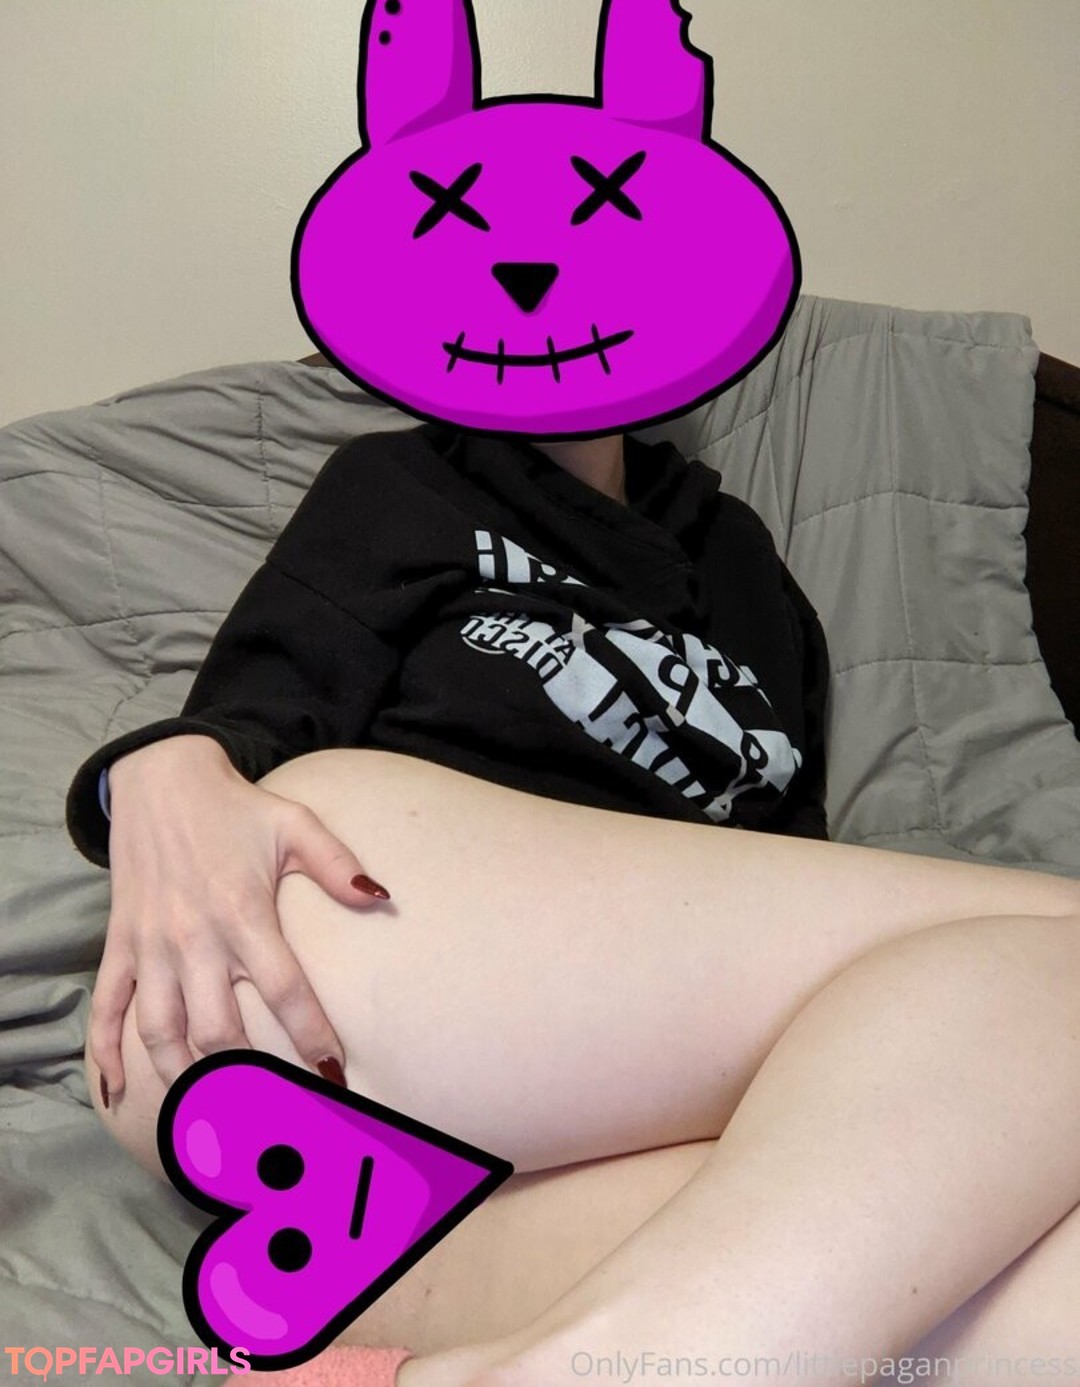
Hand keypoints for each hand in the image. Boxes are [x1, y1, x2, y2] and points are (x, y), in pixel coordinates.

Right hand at [90, 736, 388, 1102]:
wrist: (160, 780)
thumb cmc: (236, 809)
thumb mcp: (295, 824)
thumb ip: (336, 864)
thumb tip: (382, 896)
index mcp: (243, 913)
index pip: (284, 990)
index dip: (311, 1036)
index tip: (333, 1074)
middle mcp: (195, 939)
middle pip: (218, 1029)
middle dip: (246, 1077)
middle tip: (272, 1113)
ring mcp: (152, 946)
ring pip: (160, 1032)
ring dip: (184, 1078)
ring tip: (211, 1115)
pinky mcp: (121, 945)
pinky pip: (107, 1008)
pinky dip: (106, 1053)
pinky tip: (119, 1093)